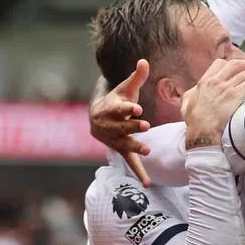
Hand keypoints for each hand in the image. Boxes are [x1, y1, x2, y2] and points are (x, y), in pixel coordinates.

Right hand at [89, 59, 151, 185]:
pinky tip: (148, 184)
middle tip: (146, 125)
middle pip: (122, 126)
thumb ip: (137, 76)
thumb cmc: (116, 100)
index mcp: (111, 108)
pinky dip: (139, 173)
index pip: (120, 108)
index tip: (137, 108)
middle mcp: (111, 125)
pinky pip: (130, 162)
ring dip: (135, 147)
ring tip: (147, 150)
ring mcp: (115, 139)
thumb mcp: (125, 88)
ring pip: (125, 143)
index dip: (128, 108)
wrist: (97, 117)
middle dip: (133, 127)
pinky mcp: (121, 149)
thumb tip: (145, 60)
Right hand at [181, 59, 244, 148]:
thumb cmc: (194, 121)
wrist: (202, 131)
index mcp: (204, 82)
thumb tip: (192, 93)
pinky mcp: (236, 95)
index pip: (219, 64)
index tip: (236, 66)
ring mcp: (226, 88)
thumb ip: (190, 95)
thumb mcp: (186, 103)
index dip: (230, 64)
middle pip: (234, 65)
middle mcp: (216, 81)